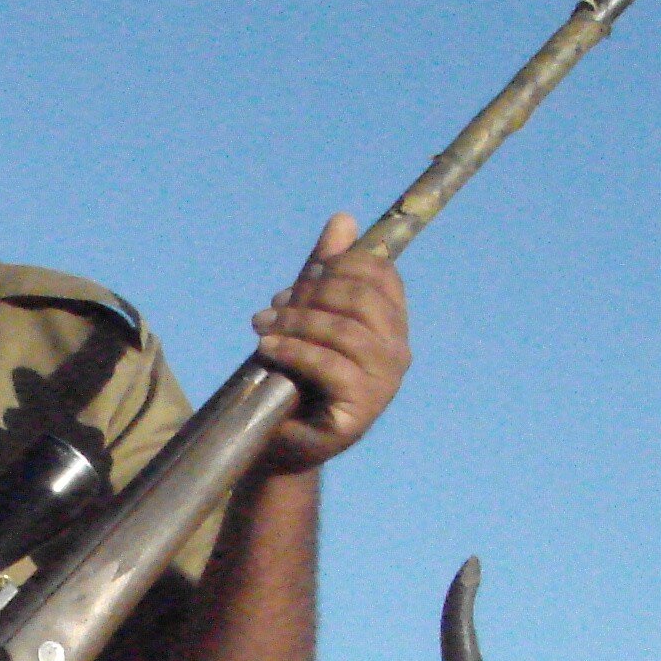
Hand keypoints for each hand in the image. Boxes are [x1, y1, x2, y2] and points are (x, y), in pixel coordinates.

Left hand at [246, 212, 409, 474]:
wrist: (281, 441)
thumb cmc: (296, 376)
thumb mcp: (306, 317)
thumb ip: (323, 274)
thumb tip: (343, 219)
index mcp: (390, 325)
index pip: (381, 274)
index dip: (341, 265)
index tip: (304, 277)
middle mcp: (397, 352)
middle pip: (363, 298)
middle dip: (314, 293)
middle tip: (274, 308)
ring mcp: (384, 383)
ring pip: (346, 331)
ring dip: (298, 322)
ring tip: (262, 328)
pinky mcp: (361, 409)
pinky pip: (331, 366)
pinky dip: (295, 351)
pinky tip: (268, 349)